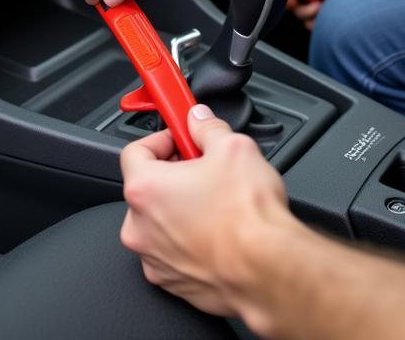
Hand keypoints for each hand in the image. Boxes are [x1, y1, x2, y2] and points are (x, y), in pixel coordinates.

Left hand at [119, 104, 291, 317]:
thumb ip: (207, 127)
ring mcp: (154, 259)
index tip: (181, 138)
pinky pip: (173, 252)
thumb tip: (200, 121)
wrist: (268, 271)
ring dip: (180, 209)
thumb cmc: (247, 218)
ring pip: (160, 222)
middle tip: (204, 169)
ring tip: (215, 203)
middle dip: (174, 174)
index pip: (135, 151)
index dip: (162, 139)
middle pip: (147, 188)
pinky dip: (189, 240)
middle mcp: (140, 228)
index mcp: (145, 189)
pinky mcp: (173, 283)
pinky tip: (218, 232)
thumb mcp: (233, 147)